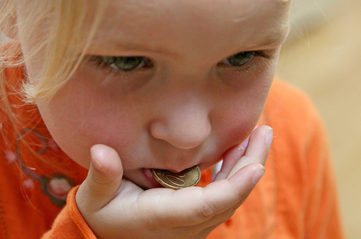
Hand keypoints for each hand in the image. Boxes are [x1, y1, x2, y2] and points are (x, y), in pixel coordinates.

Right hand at [75, 125, 271, 238]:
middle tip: (264, 133)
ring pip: (229, 196)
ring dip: (246, 166)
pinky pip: (222, 195)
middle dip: (250, 165)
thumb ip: (102, 177)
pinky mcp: (196, 216)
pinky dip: (233, 172)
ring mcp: (194, 223)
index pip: (206, 206)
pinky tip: (238, 151)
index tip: (257, 167)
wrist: (109, 236)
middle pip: (228, 198)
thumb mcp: (95, 198)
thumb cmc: (102, 216)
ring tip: (259, 136)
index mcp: (163, 217)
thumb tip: (101, 151)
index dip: (234, 187)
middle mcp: (186, 224)